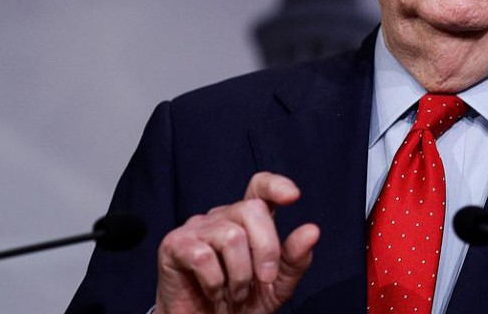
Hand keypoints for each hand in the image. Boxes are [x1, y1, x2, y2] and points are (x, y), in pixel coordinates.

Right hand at [154, 172, 319, 313]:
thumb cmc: (241, 303)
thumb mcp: (276, 285)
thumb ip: (295, 259)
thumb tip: (312, 230)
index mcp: (248, 220)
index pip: (259, 186)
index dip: (275, 185)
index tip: (293, 196)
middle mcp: (222, 217)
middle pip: (252, 209)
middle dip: (267, 249)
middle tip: (264, 280)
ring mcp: (197, 228)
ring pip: (231, 235)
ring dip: (240, 274)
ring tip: (234, 293)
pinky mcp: (174, 245)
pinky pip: (203, 256)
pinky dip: (215, 282)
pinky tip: (213, 292)